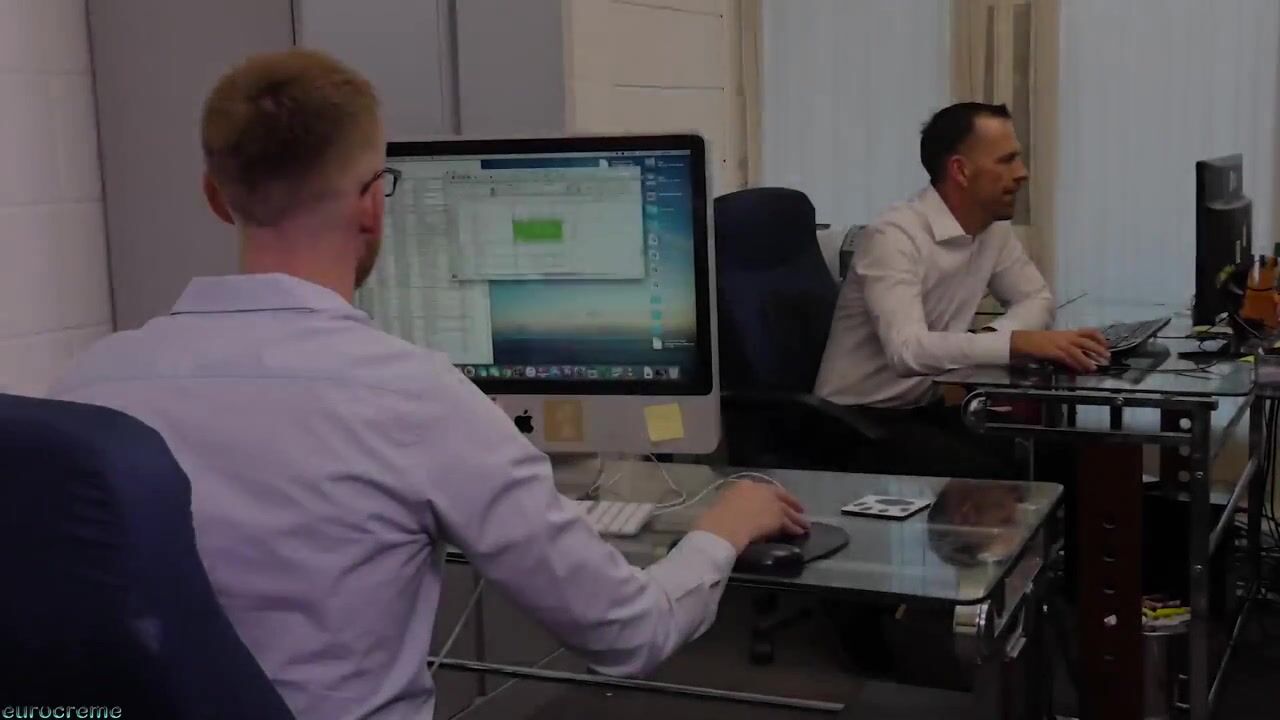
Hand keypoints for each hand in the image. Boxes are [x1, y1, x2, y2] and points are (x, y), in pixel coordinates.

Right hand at [692, 481, 808, 552]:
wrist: (725, 526)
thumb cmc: (716, 517)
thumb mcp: (721, 504)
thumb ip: (731, 503)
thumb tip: (732, 507)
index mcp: (744, 485)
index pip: (761, 489)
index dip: (770, 495)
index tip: (774, 499)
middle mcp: (760, 490)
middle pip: (779, 496)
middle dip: (790, 502)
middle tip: (798, 508)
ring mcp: (771, 503)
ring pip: (787, 510)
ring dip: (797, 517)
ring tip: (804, 524)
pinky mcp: (778, 517)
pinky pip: (789, 523)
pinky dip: (795, 527)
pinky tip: (799, 532)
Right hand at [1010, 329, 1109, 372]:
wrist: (1023, 341)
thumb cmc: (1038, 341)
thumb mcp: (1056, 341)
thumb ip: (1068, 347)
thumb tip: (1080, 356)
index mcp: (1068, 333)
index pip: (1088, 331)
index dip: (1099, 337)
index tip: (1107, 344)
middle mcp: (1066, 337)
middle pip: (1086, 341)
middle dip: (1098, 349)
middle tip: (1107, 357)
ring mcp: (1059, 344)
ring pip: (1078, 351)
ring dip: (1088, 360)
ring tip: (1095, 367)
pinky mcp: (1053, 352)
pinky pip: (1067, 358)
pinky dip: (1074, 364)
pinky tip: (1079, 370)